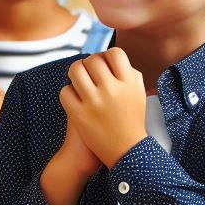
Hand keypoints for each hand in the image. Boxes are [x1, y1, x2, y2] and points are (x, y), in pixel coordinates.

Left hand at [59, 48, 146, 167]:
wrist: (124, 152)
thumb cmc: (131, 120)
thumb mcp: (138, 94)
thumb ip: (129, 73)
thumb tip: (110, 56)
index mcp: (129, 83)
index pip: (114, 53)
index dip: (107, 55)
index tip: (105, 63)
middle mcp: (113, 90)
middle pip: (93, 59)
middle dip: (89, 63)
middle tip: (90, 72)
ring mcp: (95, 102)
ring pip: (75, 71)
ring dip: (75, 73)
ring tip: (79, 79)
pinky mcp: (79, 115)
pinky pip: (65, 91)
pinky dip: (68, 93)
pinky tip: (76, 98)